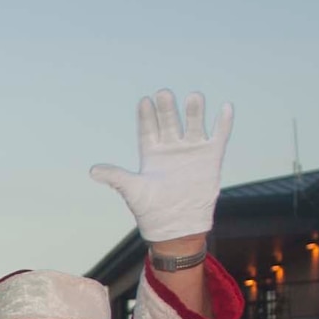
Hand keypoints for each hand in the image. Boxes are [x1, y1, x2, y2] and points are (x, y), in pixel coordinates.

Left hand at [89, 90, 233, 243]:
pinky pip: (219, 136)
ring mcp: (192, 151)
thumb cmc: (151, 210)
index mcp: (151, 154)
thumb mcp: (132, 190)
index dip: (147, 116)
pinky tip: (226, 107)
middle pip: (169, 122)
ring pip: (193, 125)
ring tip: (193, 96)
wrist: (176, 225)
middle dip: (167, 109)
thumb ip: (115, 177)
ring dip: (194, 111)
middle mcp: (171, 148)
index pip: (148, 129)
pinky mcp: (211, 157)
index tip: (144, 101)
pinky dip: (223, 123)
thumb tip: (92, 170)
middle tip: (164, 93)